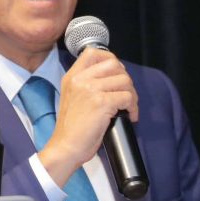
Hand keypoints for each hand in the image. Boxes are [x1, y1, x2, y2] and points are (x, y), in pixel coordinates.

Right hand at [38, 48, 138, 186]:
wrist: (65, 147)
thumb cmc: (71, 129)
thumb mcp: (71, 98)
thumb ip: (86, 84)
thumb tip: (112, 77)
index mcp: (72, 77)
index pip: (93, 53)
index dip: (111, 60)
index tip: (117, 74)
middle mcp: (80, 80)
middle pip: (114, 64)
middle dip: (125, 79)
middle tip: (126, 94)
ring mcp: (91, 90)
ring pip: (124, 80)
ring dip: (132, 95)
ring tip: (129, 107)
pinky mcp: (102, 103)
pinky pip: (128, 97)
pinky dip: (133, 108)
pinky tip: (130, 116)